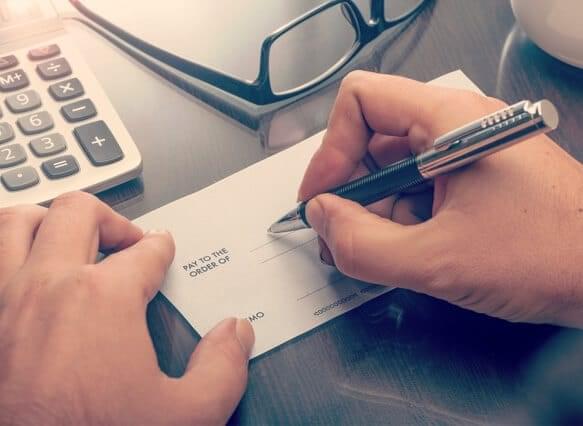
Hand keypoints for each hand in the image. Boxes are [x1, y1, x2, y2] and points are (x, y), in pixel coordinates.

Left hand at [0, 192, 253, 424]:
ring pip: (19, 223)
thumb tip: (235, 334)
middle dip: (111, 219)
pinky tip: (23, 269)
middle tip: (125, 239)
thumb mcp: (185, 417)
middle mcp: (49, 287)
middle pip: (80, 214)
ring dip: (48, 222)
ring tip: (67, 235)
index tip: (162, 250)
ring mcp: (4, 300)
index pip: (145, 252)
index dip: (161, 248)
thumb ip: (222, 368)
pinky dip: (7, 252)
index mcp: (104, 299)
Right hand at [299, 71, 582, 327]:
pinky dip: (400, 215)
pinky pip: (418, 185)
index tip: (322, 196)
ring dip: (373, 208)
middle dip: (349, 188)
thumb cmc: (554, 254)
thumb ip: (363, 245)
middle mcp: (457, 125)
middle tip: (339, 232)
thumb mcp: (439, 260)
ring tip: (375, 249)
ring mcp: (466, 150)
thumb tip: (323, 220)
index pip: (361, 101)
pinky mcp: (474, 176)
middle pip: (372, 137)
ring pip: (393, 166)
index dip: (331, 150)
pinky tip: (405, 247)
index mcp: (450, 120)